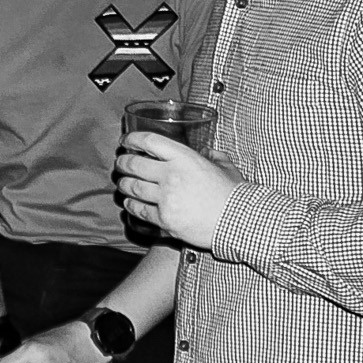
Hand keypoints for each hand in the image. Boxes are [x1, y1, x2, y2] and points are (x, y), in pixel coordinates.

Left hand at [115, 132, 242, 250]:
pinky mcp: (163, 219)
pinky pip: (138, 210)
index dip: (132, 139)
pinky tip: (131, 203)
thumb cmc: (235, 194)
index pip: (149, 141)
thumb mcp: (226, 167)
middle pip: (133, 164)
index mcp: (186, 158)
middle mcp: (171, 175)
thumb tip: (206, 151)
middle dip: (122, 163)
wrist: (241, 223)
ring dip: (124, 185)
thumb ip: (213, 156)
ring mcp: (166, 198)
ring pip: (131, 188)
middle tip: (121, 164)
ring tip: (123, 184)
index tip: (125, 141)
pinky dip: (131, 205)